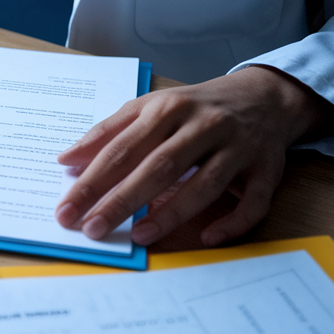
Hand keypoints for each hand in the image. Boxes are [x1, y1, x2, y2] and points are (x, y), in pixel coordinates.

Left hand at [54, 66, 333, 246]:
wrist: (263, 96)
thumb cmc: (193, 108)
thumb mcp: (147, 108)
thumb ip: (107, 133)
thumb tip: (66, 161)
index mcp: (167, 109)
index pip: (122, 150)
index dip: (92, 181)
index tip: (67, 209)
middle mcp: (203, 126)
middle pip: (158, 167)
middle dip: (121, 200)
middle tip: (92, 228)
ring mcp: (238, 147)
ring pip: (204, 184)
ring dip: (171, 213)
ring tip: (139, 236)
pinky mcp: (267, 169)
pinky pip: (253, 201)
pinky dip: (232, 222)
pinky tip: (208, 237)